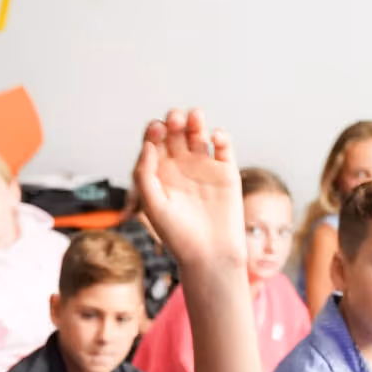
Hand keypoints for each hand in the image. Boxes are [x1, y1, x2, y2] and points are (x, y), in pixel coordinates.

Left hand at [132, 108, 245, 270]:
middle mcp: (181, 168)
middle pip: (176, 133)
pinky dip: (221, 136)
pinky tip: (215, 136)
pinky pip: (224, 146)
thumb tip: (148, 144)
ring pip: (199, 134)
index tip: (157, 130)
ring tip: (194, 116)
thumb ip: (145, 175)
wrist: (210, 255)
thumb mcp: (153, 207)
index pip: (154, 142)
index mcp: (160, 174)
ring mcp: (204, 168)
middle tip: (174, 120)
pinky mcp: (227, 172)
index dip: (154, 130)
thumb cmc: (178, 236)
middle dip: (174, 121)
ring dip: (196, 121)